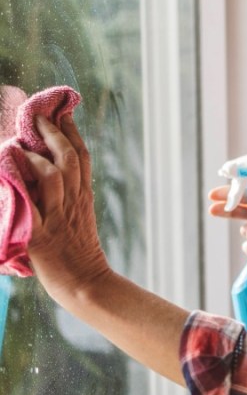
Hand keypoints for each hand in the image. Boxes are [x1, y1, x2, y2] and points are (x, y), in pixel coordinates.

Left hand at [25, 115, 109, 303]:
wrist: (85, 283)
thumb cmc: (77, 255)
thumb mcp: (77, 219)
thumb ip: (67, 197)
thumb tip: (49, 174)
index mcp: (83, 197)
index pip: (82, 157)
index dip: (72, 131)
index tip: (62, 111)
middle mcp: (74, 202)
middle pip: (70, 159)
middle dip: (55, 133)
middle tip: (39, 114)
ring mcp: (59, 216)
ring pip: (56, 174)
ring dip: (41, 153)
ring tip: (24, 138)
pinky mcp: (43, 235)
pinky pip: (33, 203)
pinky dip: (23, 180)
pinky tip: (12, 164)